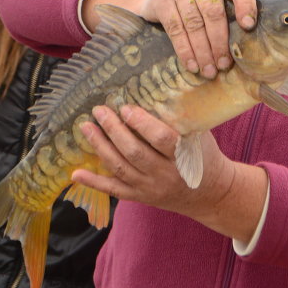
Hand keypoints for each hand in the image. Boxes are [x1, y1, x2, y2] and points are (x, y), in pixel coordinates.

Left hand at [72, 105, 266, 242]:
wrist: (210, 193)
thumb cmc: (204, 157)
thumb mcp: (199, 136)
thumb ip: (179, 120)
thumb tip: (152, 90)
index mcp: (183, 157)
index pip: (161, 139)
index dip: (141, 123)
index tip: (126, 108)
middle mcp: (165, 174)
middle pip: (134, 152)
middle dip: (113, 130)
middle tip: (99, 111)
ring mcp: (150, 188)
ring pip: (120, 168)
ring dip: (100, 146)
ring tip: (86, 127)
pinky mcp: (140, 197)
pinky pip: (114, 189)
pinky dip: (94, 182)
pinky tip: (76, 173)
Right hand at [137, 0, 255, 79]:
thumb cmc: (201, 0)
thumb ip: (235, 9)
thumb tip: (250, 42)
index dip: (245, 4)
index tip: (248, 27)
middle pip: (213, 11)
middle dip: (220, 42)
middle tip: (224, 65)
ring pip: (193, 23)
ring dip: (203, 52)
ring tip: (210, 71)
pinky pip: (175, 28)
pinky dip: (185, 50)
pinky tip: (192, 65)